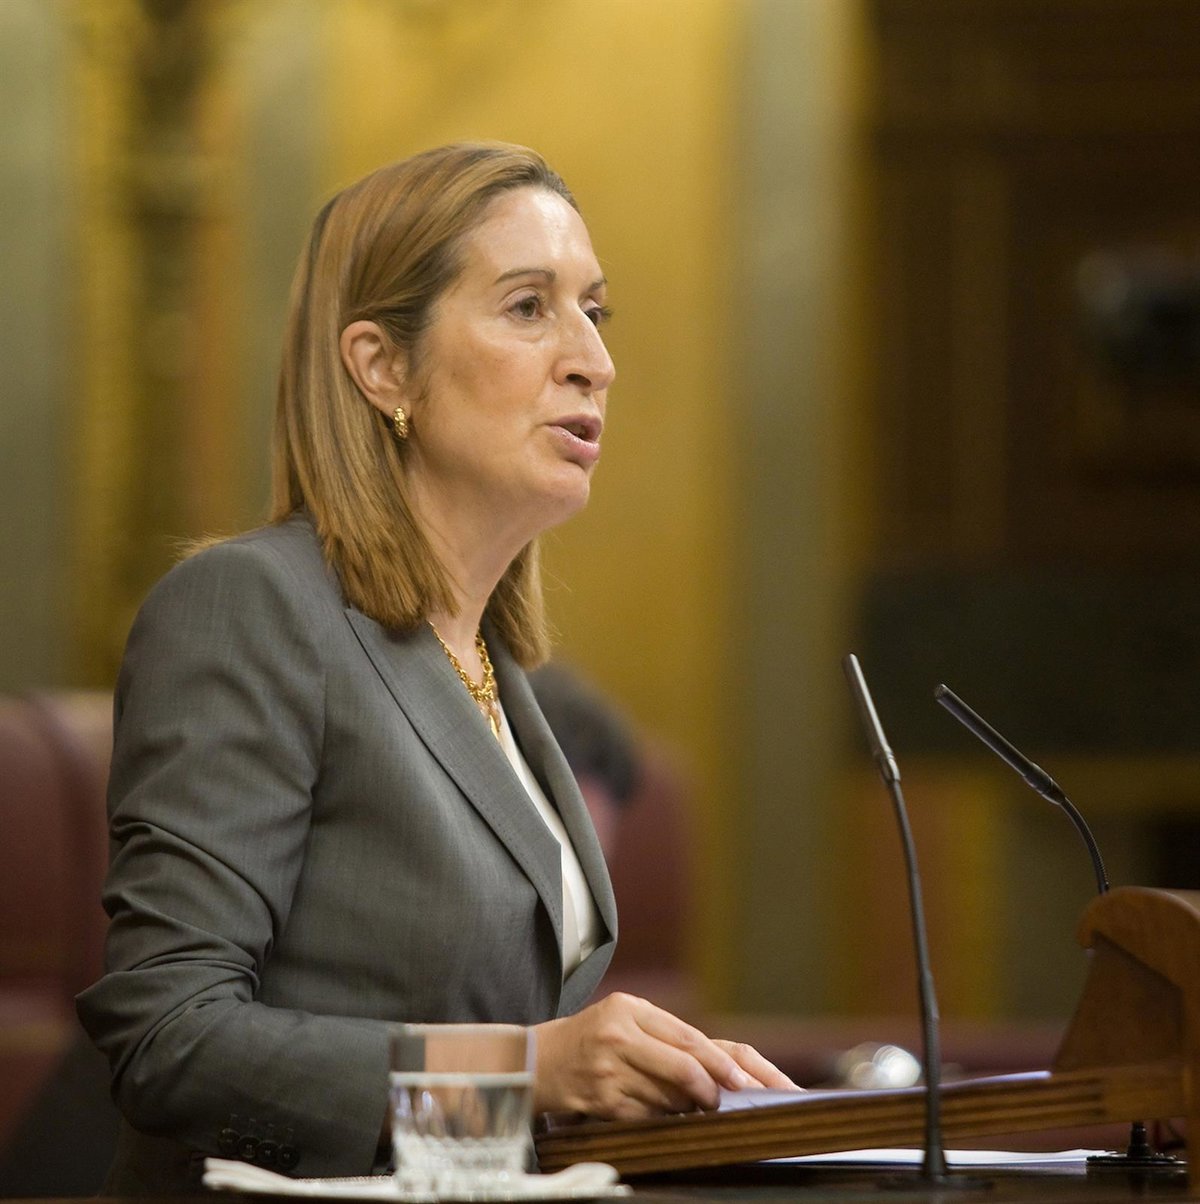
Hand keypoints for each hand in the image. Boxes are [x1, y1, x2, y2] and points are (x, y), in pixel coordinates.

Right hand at [531, 993, 797, 1120]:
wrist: (538, 1060)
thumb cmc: (591, 1037)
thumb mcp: (624, 1017)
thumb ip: (664, 1035)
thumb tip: (715, 1066)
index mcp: (630, 1008)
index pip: (687, 1037)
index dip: (720, 1061)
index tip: (744, 1080)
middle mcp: (619, 1036)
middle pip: (682, 1067)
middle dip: (712, 1087)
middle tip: (729, 1099)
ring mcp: (609, 1071)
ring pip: (668, 1097)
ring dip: (687, 1106)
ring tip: (689, 1103)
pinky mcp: (602, 1101)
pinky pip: (647, 1116)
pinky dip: (661, 1118)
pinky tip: (660, 1113)